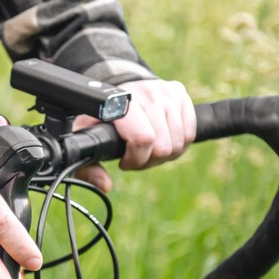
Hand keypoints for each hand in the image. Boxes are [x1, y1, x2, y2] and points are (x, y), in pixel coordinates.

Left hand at [73, 79, 196, 190]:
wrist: (119, 92)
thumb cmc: (103, 119)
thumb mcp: (88, 139)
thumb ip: (88, 166)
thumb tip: (105, 185)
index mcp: (122, 103)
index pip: (143, 139)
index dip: (136, 159)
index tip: (124, 161)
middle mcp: (146, 94)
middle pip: (163, 147)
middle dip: (149, 160)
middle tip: (137, 155)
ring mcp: (166, 92)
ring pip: (179, 143)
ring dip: (164, 154)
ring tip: (148, 147)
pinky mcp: (179, 94)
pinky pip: (190, 134)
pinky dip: (177, 144)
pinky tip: (162, 139)